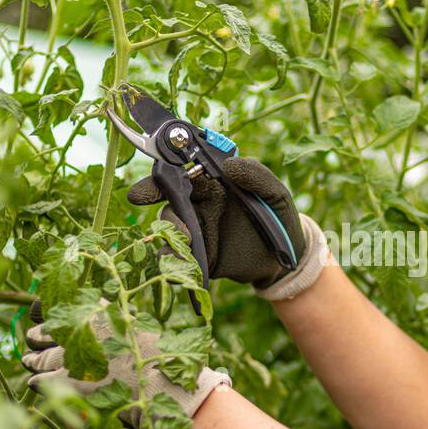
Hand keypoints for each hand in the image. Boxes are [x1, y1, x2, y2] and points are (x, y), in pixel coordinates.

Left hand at [19, 304, 230, 423]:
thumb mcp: (137, 329)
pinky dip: (37, 382)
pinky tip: (37, 384)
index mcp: (96, 313)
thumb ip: (117, 322)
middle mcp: (78, 330)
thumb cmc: (157, 357)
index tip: (43, 324)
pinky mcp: (65, 381)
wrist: (159, 382)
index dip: (49, 320)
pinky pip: (39, 380)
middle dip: (36, 340)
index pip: (59, 311)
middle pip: (42, 334)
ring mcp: (70, 355)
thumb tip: (111, 318)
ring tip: (29, 363)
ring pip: (36, 357)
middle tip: (32, 346)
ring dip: (32, 361)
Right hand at [127, 156, 314, 290]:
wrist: (288, 259)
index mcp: (214, 183)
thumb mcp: (276, 193)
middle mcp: (200, 204)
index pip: (185, 169)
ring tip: (184, 236)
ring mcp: (198, 230)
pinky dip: (174, 259)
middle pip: (169, 196)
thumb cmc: (281, 218)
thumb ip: (256, 175)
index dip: (168, 167)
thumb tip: (229, 165)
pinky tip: (179, 262)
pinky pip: (180, 256)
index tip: (157, 169)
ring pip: (171, 226)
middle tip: (139, 196)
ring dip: (170, 229)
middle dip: (151, 193)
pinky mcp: (200, 257)